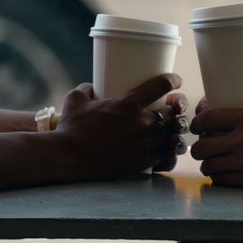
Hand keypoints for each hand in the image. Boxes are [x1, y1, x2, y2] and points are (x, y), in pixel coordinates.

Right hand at [56, 73, 186, 177]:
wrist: (67, 157)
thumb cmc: (70, 127)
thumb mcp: (76, 98)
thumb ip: (87, 88)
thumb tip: (92, 86)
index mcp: (128, 104)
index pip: (162, 85)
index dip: (173, 80)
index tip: (175, 81)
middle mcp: (141, 123)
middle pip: (172, 112)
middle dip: (174, 108)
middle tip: (170, 106)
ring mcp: (144, 145)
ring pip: (172, 134)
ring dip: (172, 129)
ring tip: (167, 127)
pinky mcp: (142, 162)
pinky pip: (166, 155)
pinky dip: (168, 149)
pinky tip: (164, 146)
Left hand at [189, 89, 242, 189]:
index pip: (205, 119)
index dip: (196, 122)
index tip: (197, 125)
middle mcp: (242, 140)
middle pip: (202, 145)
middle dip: (199, 146)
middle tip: (204, 146)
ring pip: (209, 165)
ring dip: (208, 163)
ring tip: (212, 161)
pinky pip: (223, 181)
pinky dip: (219, 177)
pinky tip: (224, 174)